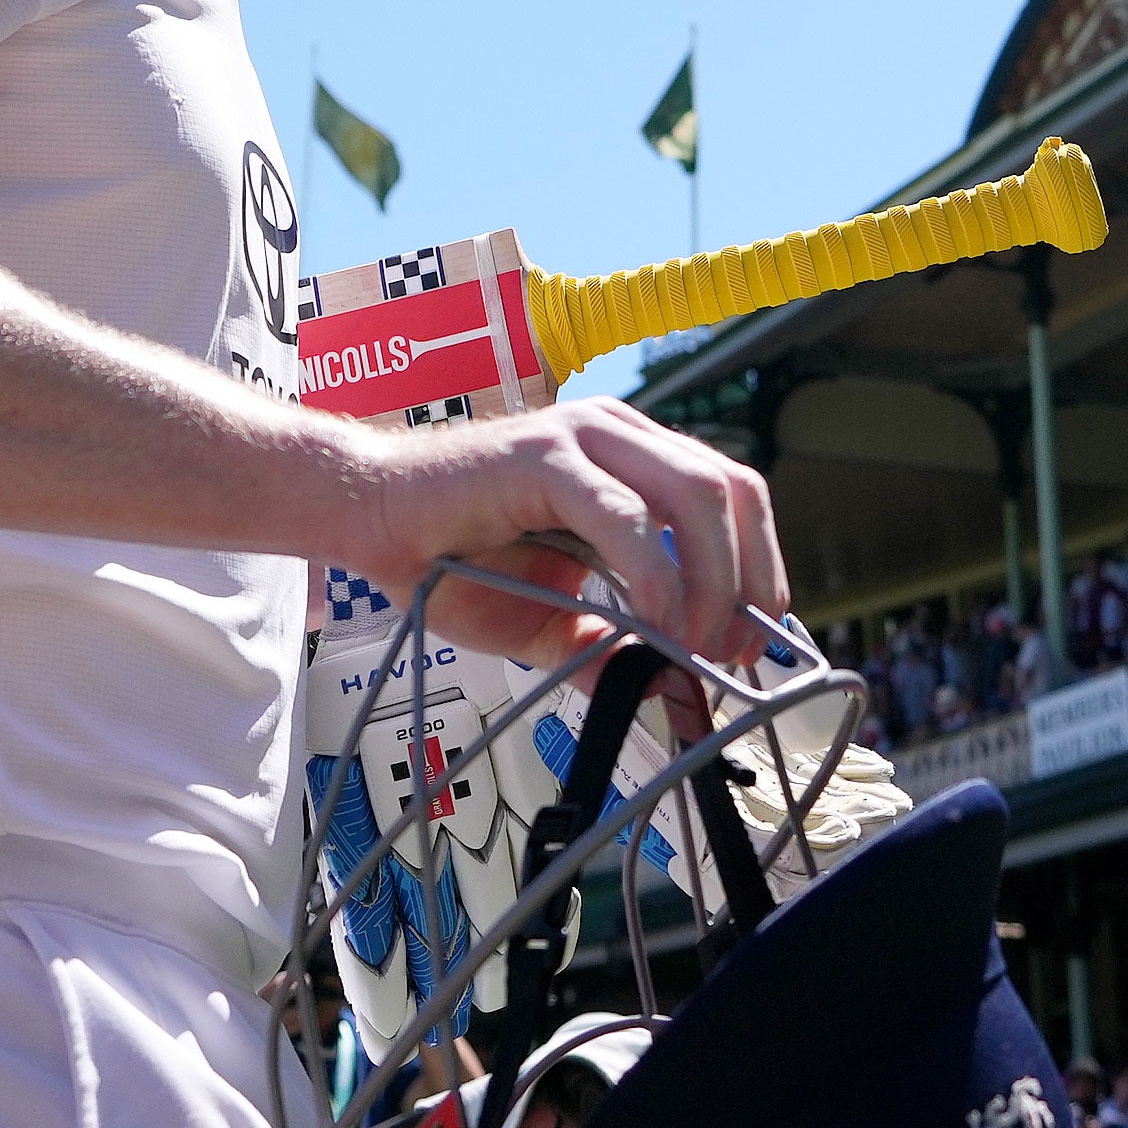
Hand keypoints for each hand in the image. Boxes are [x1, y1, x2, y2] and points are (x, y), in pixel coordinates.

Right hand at [352, 395, 781, 667]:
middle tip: (734, 650)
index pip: (733, 498)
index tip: (751, 643)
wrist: (368, 521)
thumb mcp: (550, 623)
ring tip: (695, 642)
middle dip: (750, 578)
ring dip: (713, 577)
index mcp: (633, 460)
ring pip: (695, 492)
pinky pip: (623, 512)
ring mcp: (584, 438)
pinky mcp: (542, 456)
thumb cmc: (451, 559)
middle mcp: (620, 436)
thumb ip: (611, 649)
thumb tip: (669, 692)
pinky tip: (652, 620)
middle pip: (731, 490)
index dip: (759, 569)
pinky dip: (654, 572)